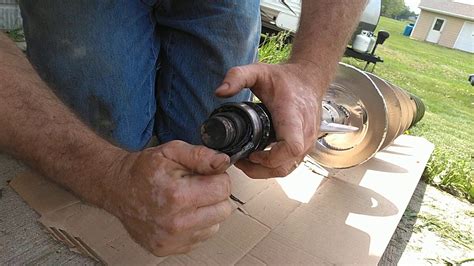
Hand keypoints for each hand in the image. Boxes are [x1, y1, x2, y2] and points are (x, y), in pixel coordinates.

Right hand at [102, 141, 231, 255]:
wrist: (118, 189)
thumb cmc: (144, 170)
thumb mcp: (172, 151)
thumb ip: (201, 155)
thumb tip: (223, 162)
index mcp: (177, 195)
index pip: (223, 189)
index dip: (218, 178)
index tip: (206, 175)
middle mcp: (176, 223)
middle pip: (223, 210)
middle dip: (215, 196)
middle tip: (197, 188)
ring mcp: (172, 240)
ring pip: (214, 226)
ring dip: (206, 212)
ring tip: (187, 201)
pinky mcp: (168, 249)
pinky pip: (200, 238)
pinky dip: (196, 225)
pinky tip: (181, 214)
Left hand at [216, 62, 325, 177]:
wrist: (309, 79)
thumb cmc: (286, 78)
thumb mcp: (258, 71)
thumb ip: (237, 77)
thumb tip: (219, 92)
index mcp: (293, 115)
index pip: (291, 146)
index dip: (270, 158)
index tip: (253, 154)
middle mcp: (304, 132)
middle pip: (285, 165)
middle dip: (261, 169)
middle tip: (242, 160)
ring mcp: (307, 141)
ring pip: (288, 168)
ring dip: (266, 170)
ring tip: (248, 160)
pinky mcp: (306, 146)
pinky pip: (291, 164)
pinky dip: (274, 166)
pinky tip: (260, 157)